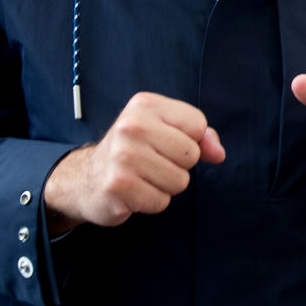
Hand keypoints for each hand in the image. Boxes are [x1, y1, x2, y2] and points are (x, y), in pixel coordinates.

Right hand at [42, 92, 224, 234]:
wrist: (86, 178)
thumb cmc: (134, 151)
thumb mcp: (165, 129)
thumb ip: (200, 136)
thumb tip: (218, 153)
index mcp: (144, 105)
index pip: (197, 125)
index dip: (190, 139)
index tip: (165, 141)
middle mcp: (131, 127)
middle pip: (191, 155)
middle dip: (179, 165)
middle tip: (152, 162)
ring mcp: (122, 157)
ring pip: (179, 181)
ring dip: (166, 185)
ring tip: (143, 177)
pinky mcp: (118, 187)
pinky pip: (161, 201)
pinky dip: (152, 201)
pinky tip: (134, 191)